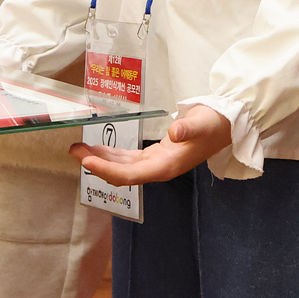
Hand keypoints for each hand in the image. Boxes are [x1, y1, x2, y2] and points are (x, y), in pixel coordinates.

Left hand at [71, 102, 233, 185]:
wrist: (225, 126)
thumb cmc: (213, 124)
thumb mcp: (202, 122)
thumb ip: (189, 127)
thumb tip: (175, 131)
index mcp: (167, 166)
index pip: (130, 175)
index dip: (107, 170)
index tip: (87, 161)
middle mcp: (158, 169)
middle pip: (121, 173)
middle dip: (96, 164)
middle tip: (73, 150)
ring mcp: (156, 164)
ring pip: (122, 167)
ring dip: (100, 160)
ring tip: (78, 149)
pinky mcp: (155, 156)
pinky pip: (128, 160)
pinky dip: (112, 155)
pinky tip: (98, 150)